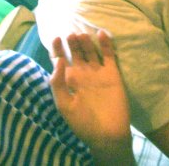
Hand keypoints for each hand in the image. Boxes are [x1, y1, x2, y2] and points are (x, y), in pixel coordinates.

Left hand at [50, 31, 132, 154]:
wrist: (107, 134)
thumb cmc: (83, 123)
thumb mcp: (64, 105)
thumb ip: (58, 83)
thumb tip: (59, 60)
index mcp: (68, 81)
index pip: (60, 59)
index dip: (57, 48)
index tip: (56, 38)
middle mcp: (82, 74)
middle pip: (76, 52)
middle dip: (72, 43)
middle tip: (70, 35)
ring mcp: (97, 72)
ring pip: (91, 51)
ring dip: (86, 41)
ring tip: (81, 35)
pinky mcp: (112, 73)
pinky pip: (108, 55)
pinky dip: (106, 44)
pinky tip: (101, 33)